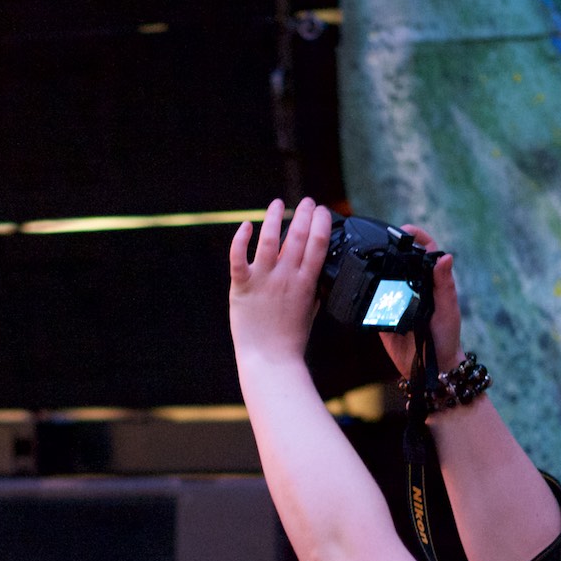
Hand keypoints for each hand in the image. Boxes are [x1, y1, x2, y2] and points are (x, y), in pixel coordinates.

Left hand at [228, 197, 333, 362]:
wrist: (270, 360)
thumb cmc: (290, 339)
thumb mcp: (310, 309)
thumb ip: (313, 287)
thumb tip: (317, 270)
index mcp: (306, 283)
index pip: (319, 244)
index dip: (321, 223)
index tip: (322, 211)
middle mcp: (286, 277)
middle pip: (298, 236)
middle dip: (304, 214)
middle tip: (306, 201)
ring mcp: (263, 280)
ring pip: (269, 240)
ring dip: (274, 218)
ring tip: (277, 204)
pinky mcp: (241, 287)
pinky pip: (238, 257)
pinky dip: (241, 239)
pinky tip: (245, 225)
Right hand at [379, 226, 462, 376]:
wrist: (431, 368)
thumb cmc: (447, 337)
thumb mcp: (448, 309)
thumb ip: (444, 285)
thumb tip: (446, 257)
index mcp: (431, 282)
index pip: (426, 251)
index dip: (417, 237)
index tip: (405, 231)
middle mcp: (413, 287)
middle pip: (401, 260)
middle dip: (389, 246)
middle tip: (377, 239)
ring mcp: (396, 300)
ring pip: (383, 277)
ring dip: (375, 267)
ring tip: (365, 258)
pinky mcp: (382, 316)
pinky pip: (371, 302)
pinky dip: (364, 293)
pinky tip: (358, 285)